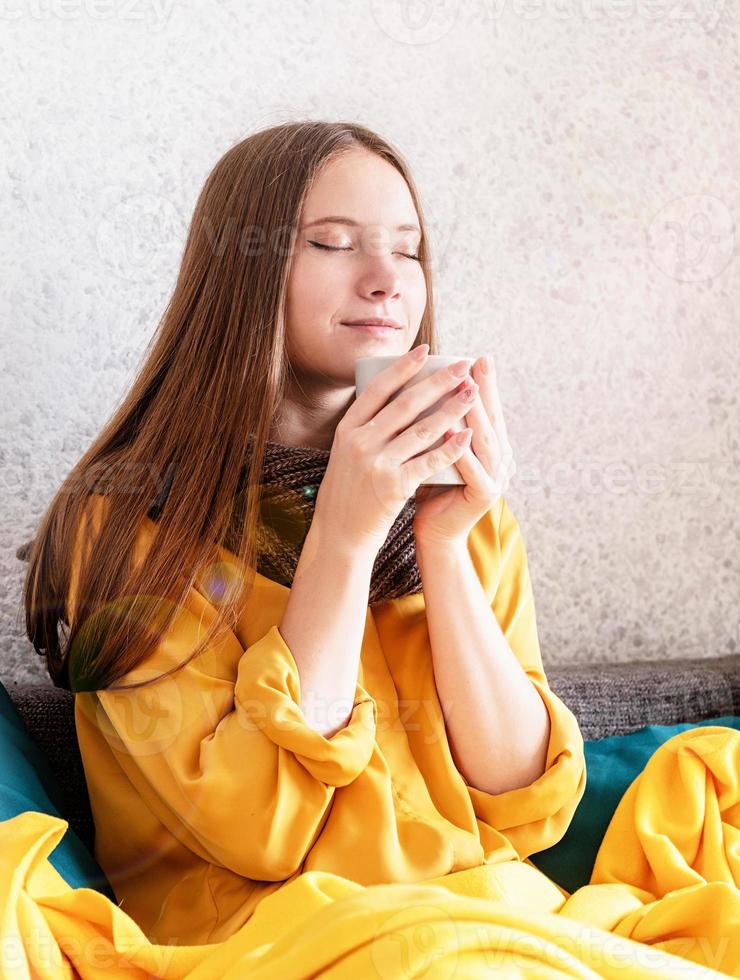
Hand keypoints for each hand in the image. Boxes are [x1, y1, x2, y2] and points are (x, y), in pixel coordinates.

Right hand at [314, 347, 481, 558]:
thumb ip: (366, 430)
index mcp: (347, 430)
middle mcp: (360, 442)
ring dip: (452, 408)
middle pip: (406, 404)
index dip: (403, 367)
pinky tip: (468, 434)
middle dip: (439, 381)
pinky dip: (450, 447)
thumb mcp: (346, 454)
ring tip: (473, 393)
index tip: (425, 350)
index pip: (378, 389)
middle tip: (463, 366)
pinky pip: (428, 462)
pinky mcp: (394, 487)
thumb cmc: (347, 493)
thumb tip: (396, 400)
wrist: (339, 535)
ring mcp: (376, 464)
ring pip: (422, 430)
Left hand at [413, 355, 515, 546]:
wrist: (433, 533)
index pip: (487, 409)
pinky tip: (453, 431)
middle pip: (492, 419)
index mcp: (487, 447)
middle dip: (485, 390)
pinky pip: (473, 469)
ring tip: (465, 388)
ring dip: (475, 414)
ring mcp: (495, 478)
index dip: (484, 384)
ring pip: (485, 440)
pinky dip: (461, 450)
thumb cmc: (427, 487)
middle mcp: (498, 460)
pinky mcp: (484, 496)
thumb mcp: (432, 450)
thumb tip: (415, 385)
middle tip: (476, 363)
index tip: (474, 356)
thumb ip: (434, 425)